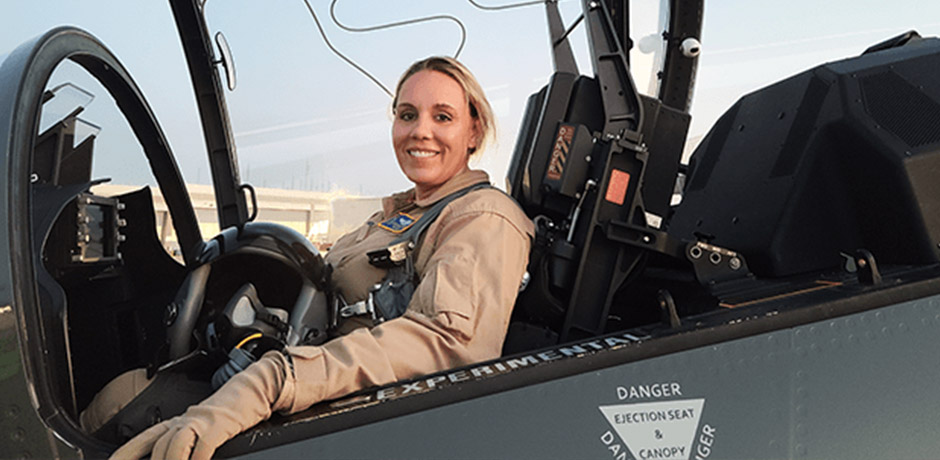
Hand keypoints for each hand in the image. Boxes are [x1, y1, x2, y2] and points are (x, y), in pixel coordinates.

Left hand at [110, 352, 291, 459]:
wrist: (254, 390)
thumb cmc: (229, 414)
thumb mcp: (202, 429)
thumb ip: (186, 444)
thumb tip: (174, 454)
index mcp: (177, 423)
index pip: (142, 440)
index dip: (125, 454)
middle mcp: (185, 421)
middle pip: (158, 445)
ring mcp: (202, 422)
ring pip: (175, 444)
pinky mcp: (221, 425)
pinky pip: (203, 446)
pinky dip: (197, 459)